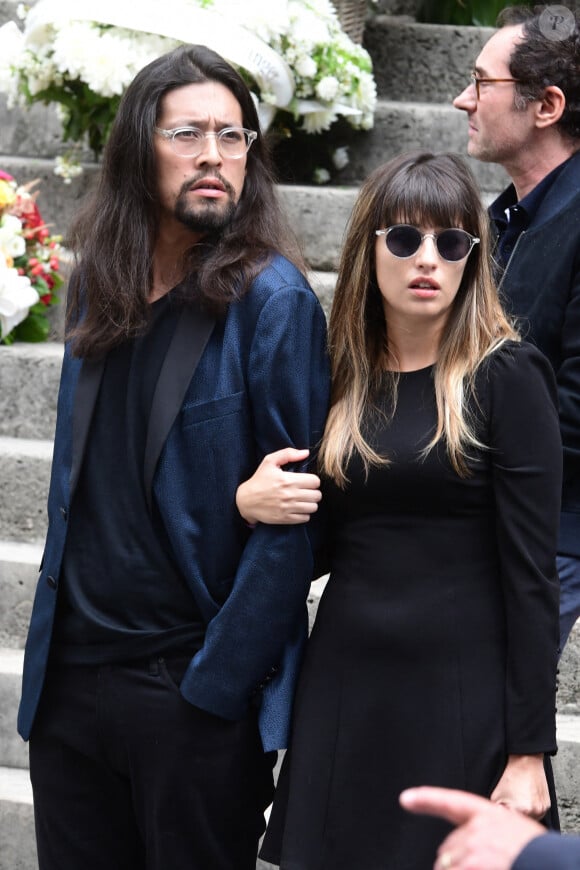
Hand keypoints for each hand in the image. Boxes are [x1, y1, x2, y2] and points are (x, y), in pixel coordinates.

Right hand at [236, 447, 321, 524]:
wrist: (245, 500)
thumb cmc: (259, 480)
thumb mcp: (269, 461)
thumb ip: (288, 454)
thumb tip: (306, 453)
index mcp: (288, 480)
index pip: (315, 481)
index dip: (313, 480)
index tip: (306, 481)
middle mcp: (290, 495)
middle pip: (317, 495)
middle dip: (313, 492)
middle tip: (306, 491)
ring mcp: (288, 508)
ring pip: (313, 507)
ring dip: (310, 503)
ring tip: (303, 500)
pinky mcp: (285, 519)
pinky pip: (305, 518)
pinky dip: (304, 514)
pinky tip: (297, 508)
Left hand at [400, 786, 545, 869]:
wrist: (550, 864)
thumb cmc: (534, 853)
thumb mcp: (513, 833)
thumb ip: (485, 835)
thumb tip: (458, 852)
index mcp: (487, 814)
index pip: (450, 801)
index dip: (426, 799)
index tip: (406, 799)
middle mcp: (475, 828)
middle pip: (447, 849)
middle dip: (456, 863)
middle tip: (482, 867)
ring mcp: (472, 849)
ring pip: (447, 866)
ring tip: (486, 867)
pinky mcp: (471, 865)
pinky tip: (478, 869)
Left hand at [490, 754, 549, 819]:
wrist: (525, 762)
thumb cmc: (510, 776)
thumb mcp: (495, 796)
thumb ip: (496, 814)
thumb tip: (495, 823)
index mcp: (521, 812)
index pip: (511, 827)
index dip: (506, 821)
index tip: (503, 814)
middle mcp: (535, 812)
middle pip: (521, 824)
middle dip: (514, 817)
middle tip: (510, 805)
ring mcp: (543, 809)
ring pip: (530, 820)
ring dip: (524, 815)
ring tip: (518, 800)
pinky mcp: (547, 805)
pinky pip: (538, 813)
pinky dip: (531, 810)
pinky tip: (525, 798)